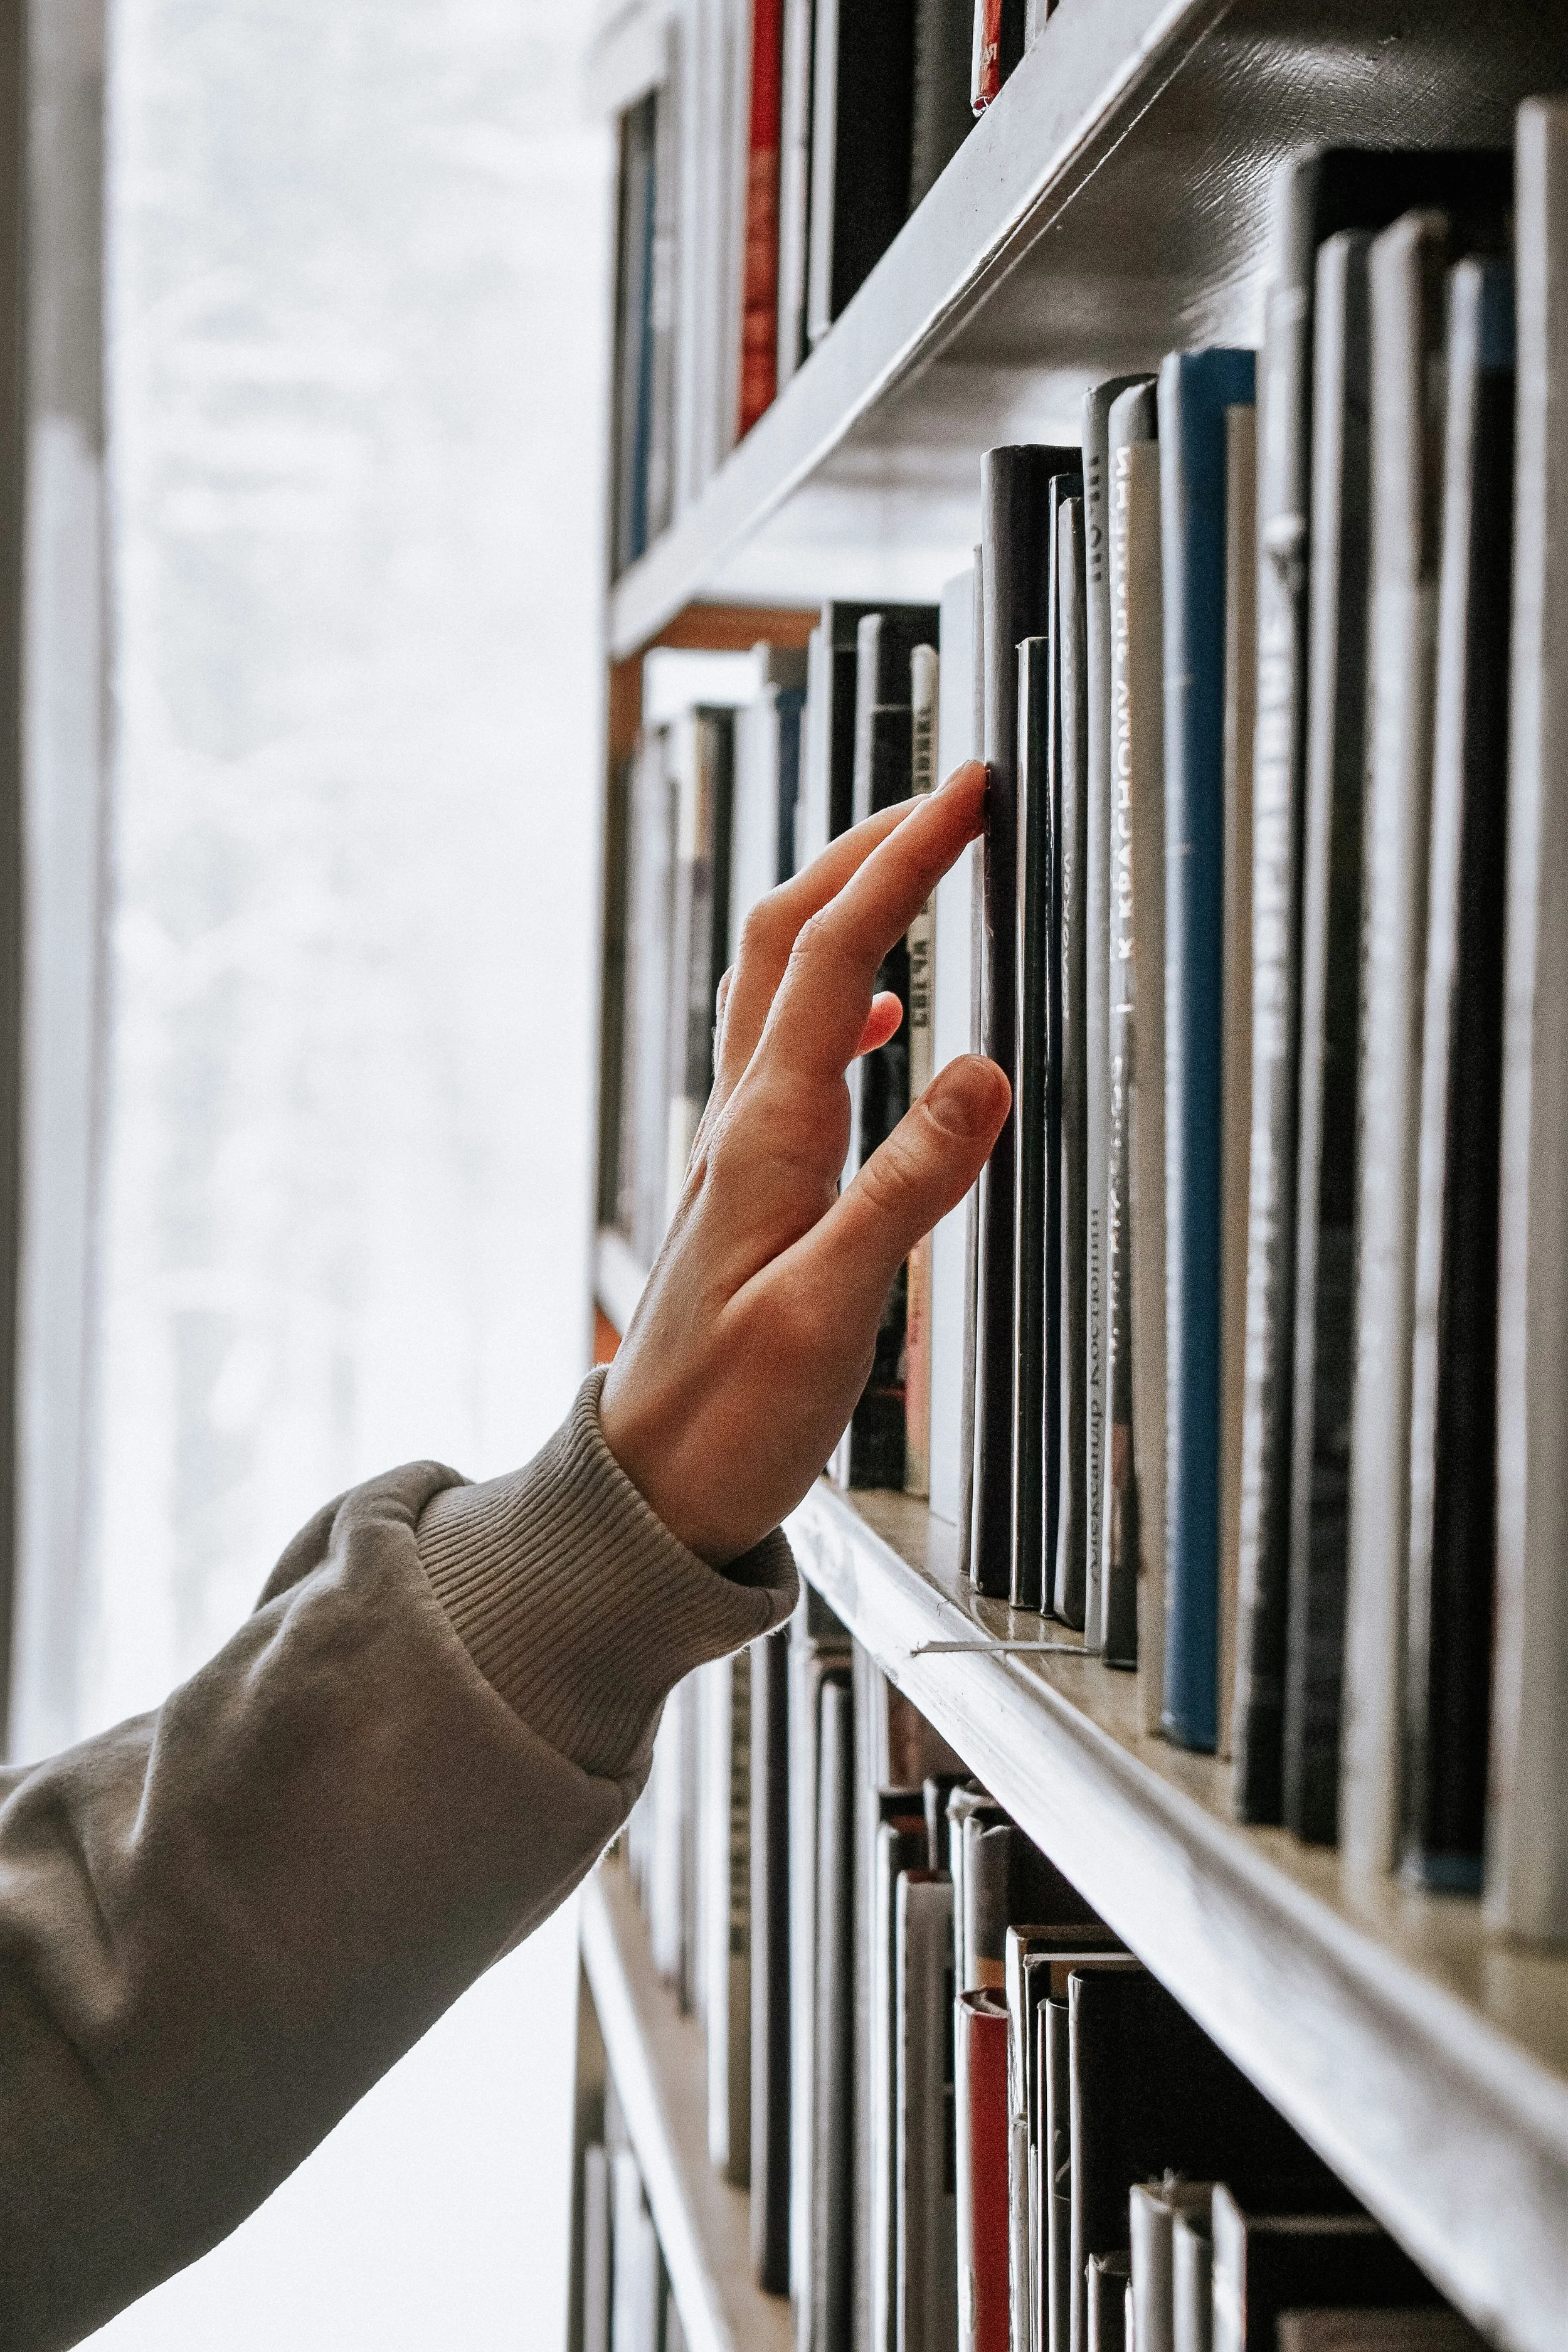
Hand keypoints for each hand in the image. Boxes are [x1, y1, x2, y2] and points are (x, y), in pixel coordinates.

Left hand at [599, 760, 1009, 1564]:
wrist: (649, 1490)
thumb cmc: (730, 1418)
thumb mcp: (830, 1312)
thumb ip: (907, 1190)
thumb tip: (981, 1071)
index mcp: (766, 1135)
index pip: (837, 954)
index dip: (900, 860)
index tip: (964, 793)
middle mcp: (743, 1122)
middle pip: (790, 937)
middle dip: (867, 848)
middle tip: (947, 798)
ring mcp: (740, 1147)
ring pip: (779, 983)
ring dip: (844, 908)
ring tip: (914, 868)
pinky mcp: (749, 1183)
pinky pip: (787, 1051)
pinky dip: (839, 1000)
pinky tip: (883, 1020)